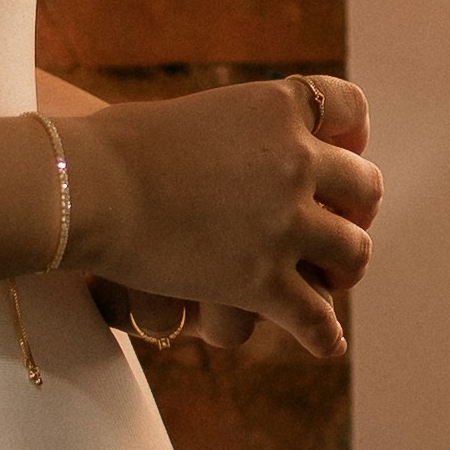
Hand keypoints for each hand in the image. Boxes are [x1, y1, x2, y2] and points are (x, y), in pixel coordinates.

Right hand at [60, 71, 377, 359]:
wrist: (85, 184)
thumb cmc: (116, 145)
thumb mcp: (197, 114)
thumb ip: (239, 132)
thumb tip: (247, 161)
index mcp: (278, 109)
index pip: (349, 108)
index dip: (353, 133)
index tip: (344, 151)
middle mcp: (296, 162)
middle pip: (364, 186)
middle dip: (358, 210)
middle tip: (344, 225)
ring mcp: (286, 224)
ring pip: (352, 253)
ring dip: (344, 269)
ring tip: (332, 281)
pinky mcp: (263, 282)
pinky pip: (314, 316)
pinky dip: (323, 333)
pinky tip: (327, 341)